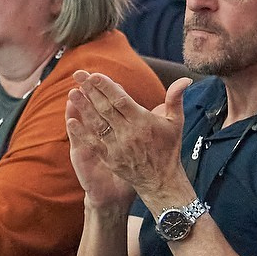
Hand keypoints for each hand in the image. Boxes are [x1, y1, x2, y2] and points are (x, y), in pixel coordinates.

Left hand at [65, 71, 191, 210]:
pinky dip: (82, 132)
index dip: (107, 87)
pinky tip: (71, 120)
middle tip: (77, 75)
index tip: (94, 75)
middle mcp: (129, 133)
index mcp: (143, 122)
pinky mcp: (110, 159)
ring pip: (97, 124)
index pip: (121, 100)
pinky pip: (93, 143)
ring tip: (72, 92)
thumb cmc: (168, 148)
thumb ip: (175, 99)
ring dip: (83, 108)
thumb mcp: (175, 122)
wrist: (161, 180)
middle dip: (91, 91)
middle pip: (106, 109)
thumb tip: (185, 78)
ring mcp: (117, 147)